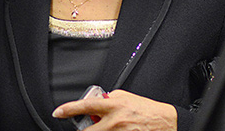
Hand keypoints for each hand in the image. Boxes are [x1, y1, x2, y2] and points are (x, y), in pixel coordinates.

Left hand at [52, 89, 176, 130]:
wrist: (166, 123)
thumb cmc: (147, 110)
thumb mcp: (126, 97)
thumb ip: (109, 99)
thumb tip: (97, 102)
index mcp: (114, 106)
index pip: (86, 106)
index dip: (69, 109)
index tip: (58, 112)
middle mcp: (115, 122)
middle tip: (86, 128)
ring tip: (109, 128)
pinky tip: (116, 130)